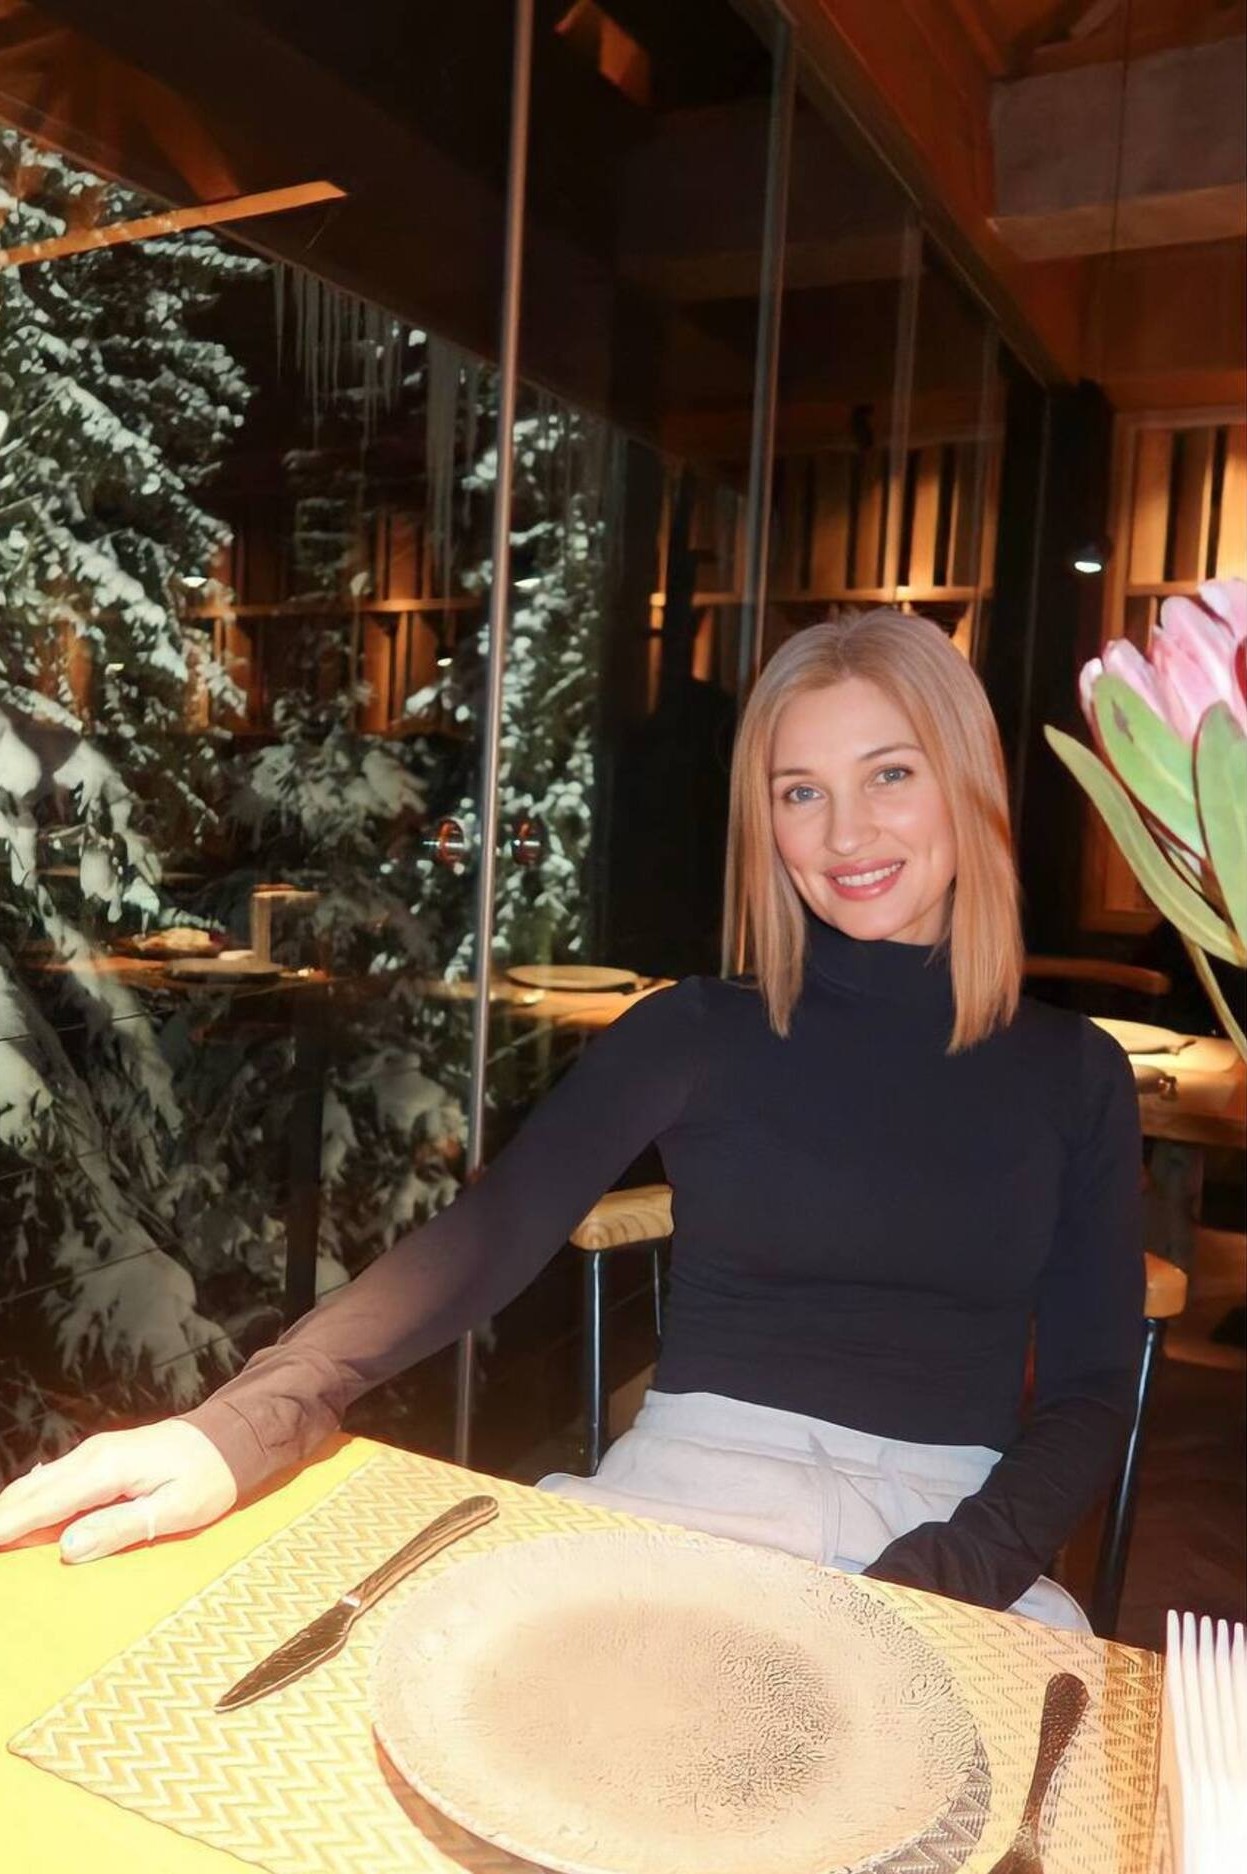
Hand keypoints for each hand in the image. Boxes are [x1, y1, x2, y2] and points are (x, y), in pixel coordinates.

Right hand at [0, 1421, 237, 1562]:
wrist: (231, 1435)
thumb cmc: (210, 1476)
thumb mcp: (175, 1510)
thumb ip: (119, 1528)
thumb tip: (68, 1549)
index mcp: (105, 1470)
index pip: (40, 1504)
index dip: (4, 1527)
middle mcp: (90, 1457)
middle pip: (28, 1492)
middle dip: (0, 1520)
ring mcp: (93, 1455)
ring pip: (36, 1485)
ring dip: (9, 1511)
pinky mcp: (99, 1460)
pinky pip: (53, 1483)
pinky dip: (29, 1502)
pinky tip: (16, 1519)